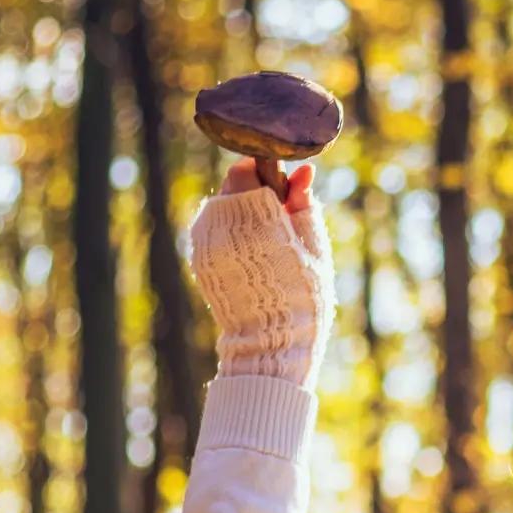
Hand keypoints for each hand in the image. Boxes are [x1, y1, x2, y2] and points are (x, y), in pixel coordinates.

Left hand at [189, 161, 332, 384]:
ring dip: (241, 211)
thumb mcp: (314, 248)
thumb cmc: (304, 296)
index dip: (267, 174)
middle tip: (279, 218)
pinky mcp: (198, 255)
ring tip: (266, 241)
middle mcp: (223, 224)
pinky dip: (229, 231)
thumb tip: (303, 169)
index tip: (284, 190)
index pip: (247, 170)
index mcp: (256, 218)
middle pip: (232, 185)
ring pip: (220, 205)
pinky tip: (250, 255)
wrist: (270, 343)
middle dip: (254, 192)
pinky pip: (212, 227)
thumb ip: (303, 204)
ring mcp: (205, 240)